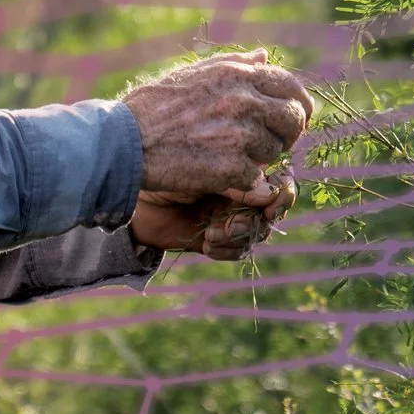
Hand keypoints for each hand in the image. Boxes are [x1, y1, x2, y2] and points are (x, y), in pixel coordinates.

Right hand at [123, 48, 315, 196]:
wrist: (124, 143)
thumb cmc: (153, 107)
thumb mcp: (193, 74)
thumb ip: (234, 64)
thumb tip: (265, 55)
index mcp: (235, 74)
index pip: (289, 86)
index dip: (298, 104)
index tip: (294, 117)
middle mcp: (243, 101)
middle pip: (293, 119)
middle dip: (287, 133)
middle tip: (270, 142)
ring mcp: (239, 136)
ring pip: (273, 151)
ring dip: (258, 157)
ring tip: (228, 154)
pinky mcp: (231, 168)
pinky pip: (255, 177)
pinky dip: (242, 180)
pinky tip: (218, 172)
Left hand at [133, 166, 298, 259]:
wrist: (131, 188)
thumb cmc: (164, 163)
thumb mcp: (206, 167)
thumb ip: (239, 179)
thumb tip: (271, 192)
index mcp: (242, 166)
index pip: (278, 181)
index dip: (282, 194)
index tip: (273, 202)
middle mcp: (239, 191)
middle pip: (272, 211)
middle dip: (260, 220)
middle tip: (238, 222)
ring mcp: (228, 214)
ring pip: (256, 233)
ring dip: (239, 235)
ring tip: (215, 232)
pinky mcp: (215, 237)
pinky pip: (237, 250)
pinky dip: (226, 248)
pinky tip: (207, 242)